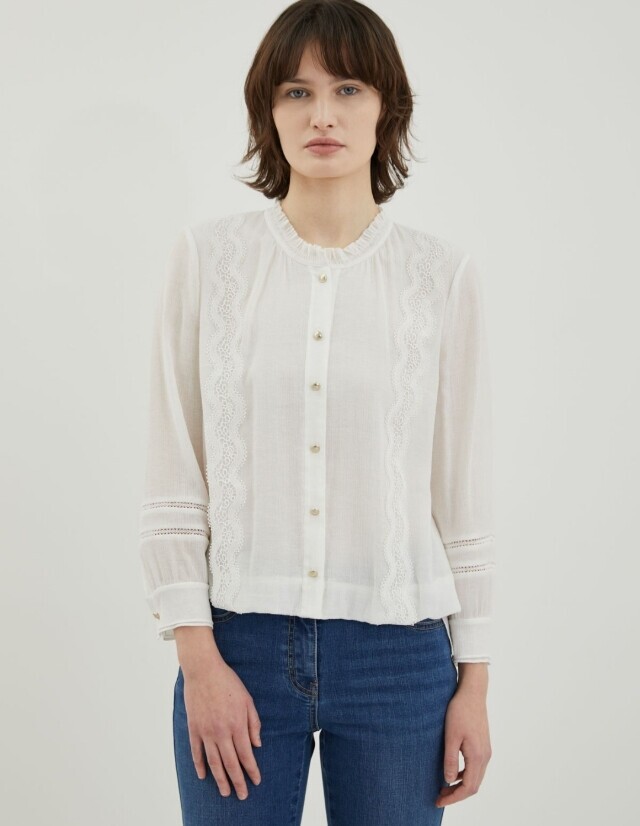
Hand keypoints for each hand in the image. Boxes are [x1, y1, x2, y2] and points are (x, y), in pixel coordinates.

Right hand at [182, 659, 262, 799]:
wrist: (203, 670)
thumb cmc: (228, 683)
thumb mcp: (247, 699)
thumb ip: (253, 723)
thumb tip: (257, 744)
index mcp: (237, 724)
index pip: (246, 754)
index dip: (252, 770)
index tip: (256, 781)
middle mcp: (221, 732)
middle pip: (230, 763)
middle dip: (237, 781)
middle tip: (242, 795)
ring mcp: (205, 731)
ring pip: (213, 762)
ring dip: (220, 779)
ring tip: (225, 792)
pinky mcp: (193, 728)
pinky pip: (196, 752)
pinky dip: (199, 765)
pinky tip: (203, 776)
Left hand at [435, 681, 491, 806]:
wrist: (472, 693)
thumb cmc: (460, 711)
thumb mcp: (451, 736)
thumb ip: (450, 759)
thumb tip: (448, 780)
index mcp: (477, 756)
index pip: (468, 787)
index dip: (454, 797)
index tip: (439, 801)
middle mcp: (485, 756)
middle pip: (473, 785)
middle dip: (456, 794)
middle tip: (439, 797)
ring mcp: (486, 751)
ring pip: (475, 777)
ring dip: (460, 785)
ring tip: (443, 787)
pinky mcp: (483, 745)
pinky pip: (475, 767)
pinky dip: (464, 775)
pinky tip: (452, 772)